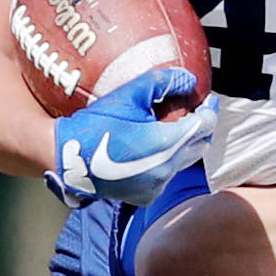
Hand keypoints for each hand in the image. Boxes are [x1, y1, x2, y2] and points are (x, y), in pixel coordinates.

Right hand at [47, 68, 216, 207]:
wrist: (66, 158)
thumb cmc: (95, 124)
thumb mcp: (128, 95)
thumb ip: (162, 82)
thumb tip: (188, 79)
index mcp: (167, 145)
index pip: (205, 126)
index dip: (209, 109)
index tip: (207, 98)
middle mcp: (167, 170)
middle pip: (198, 145)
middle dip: (200, 127)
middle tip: (192, 110)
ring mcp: (156, 187)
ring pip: (183, 162)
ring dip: (181, 145)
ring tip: (168, 127)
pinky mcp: (145, 196)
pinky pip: (165, 177)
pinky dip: (165, 162)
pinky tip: (150, 148)